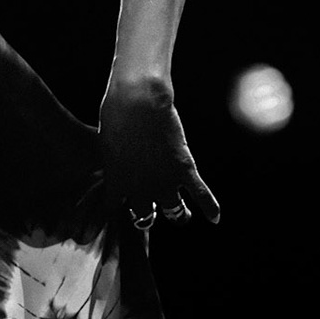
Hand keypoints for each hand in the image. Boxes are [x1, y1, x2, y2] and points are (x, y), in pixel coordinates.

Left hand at [98, 79, 219, 227]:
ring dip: (179, 215)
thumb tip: (116, 159)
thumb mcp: (105, 141)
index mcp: (116, 183)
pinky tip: (214, 218)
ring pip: (174, 212)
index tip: (120, 202)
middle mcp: (140, 190)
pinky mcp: (185, 169)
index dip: (117, 206)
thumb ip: (112, 158)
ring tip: (182, 215)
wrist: (138, 101)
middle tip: (150, 208)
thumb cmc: (116, 114)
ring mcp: (164, 182)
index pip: (112, 208)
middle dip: (147, 214)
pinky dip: (210, 208)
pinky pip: (201, 195)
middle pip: (144, 217)